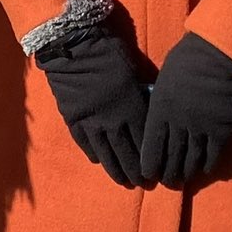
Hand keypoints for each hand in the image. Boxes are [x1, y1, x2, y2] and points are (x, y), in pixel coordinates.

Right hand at [36, 29, 150, 187]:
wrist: (74, 46)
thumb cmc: (110, 53)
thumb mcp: (135, 74)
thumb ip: (142, 98)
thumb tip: (150, 113)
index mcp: (132, 109)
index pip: (145, 143)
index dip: (151, 160)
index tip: (158, 172)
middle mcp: (113, 123)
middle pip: (127, 155)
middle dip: (137, 172)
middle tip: (144, 184)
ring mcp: (91, 124)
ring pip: (106, 155)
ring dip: (116, 171)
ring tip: (124, 182)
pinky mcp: (73, 120)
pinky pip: (85, 144)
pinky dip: (94, 155)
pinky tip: (99, 161)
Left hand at [140, 33, 231, 188]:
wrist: (221, 54)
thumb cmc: (188, 60)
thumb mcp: (164, 80)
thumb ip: (159, 103)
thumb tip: (157, 119)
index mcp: (160, 110)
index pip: (151, 148)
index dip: (149, 166)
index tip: (148, 174)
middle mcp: (178, 124)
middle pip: (170, 159)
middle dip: (166, 175)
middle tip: (165, 182)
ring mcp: (201, 130)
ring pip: (190, 162)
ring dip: (185, 174)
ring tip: (182, 180)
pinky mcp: (222, 132)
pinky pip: (213, 157)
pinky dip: (207, 166)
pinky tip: (203, 170)